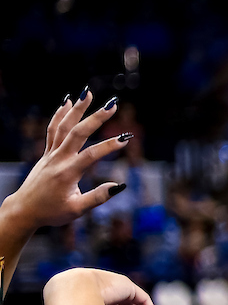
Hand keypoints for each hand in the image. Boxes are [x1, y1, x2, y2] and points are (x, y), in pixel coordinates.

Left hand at [5, 91, 129, 229]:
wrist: (25, 209)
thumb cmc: (52, 212)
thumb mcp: (77, 210)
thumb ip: (98, 197)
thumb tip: (120, 186)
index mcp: (67, 173)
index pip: (91, 155)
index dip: (109, 146)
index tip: (125, 139)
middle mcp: (58, 159)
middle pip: (78, 133)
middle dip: (96, 118)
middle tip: (112, 105)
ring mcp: (50, 154)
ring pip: (63, 126)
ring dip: (76, 108)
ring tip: (88, 93)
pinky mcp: (47, 153)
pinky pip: (52, 129)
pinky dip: (60, 114)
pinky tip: (67, 102)